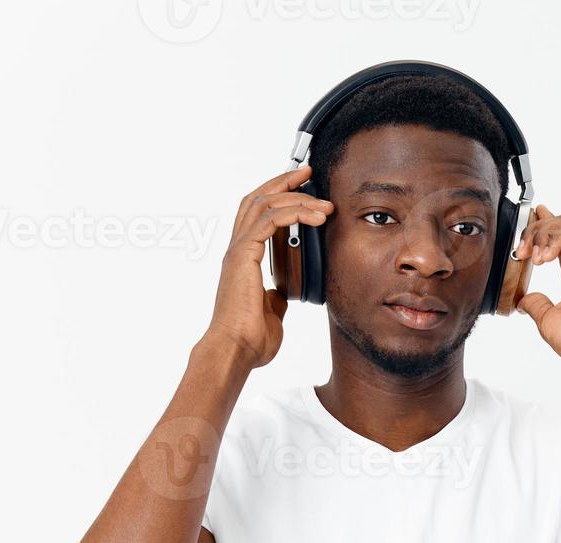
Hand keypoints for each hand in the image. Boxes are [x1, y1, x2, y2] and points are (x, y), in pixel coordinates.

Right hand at [203, 164, 333, 367]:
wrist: (236, 350)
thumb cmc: (250, 338)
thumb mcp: (272, 311)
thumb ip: (277, 295)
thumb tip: (286, 291)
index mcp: (243, 259)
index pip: (257, 214)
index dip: (278, 195)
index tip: (303, 186)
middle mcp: (238, 249)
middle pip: (257, 198)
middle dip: (284, 182)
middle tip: (309, 174)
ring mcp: (238, 251)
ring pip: (264, 204)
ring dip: (297, 198)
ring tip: (324, 203)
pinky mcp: (243, 255)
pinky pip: (269, 221)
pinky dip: (294, 213)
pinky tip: (315, 217)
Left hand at [515, 205, 560, 372]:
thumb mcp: (548, 320)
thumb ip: (536, 304)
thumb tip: (523, 300)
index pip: (559, 240)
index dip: (542, 226)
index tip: (526, 220)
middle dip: (537, 231)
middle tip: (522, 250)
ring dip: (546, 233)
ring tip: (534, 256)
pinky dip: (560, 237)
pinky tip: (547, 256)